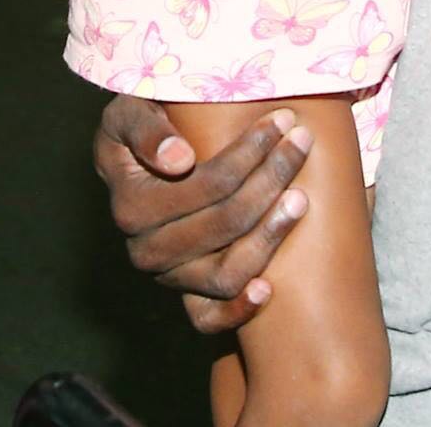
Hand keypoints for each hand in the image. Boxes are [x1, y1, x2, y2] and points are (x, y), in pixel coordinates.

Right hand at [93, 94, 311, 332]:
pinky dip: (237, 310)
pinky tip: (268, 288)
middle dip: (271, 179)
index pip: (208, 183)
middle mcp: (147, 249)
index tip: (284, 120)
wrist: (137, 159)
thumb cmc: (141, 125)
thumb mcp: (128, 113)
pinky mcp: (185, 296)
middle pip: (225, 222)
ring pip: (224, 273)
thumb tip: (177, 160)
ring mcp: (169, 276)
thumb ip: (145, 128)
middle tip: (301, 142)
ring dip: (269, 237)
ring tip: (301, 198)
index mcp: (132, 206)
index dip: (250, 152)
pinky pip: (208, 318)